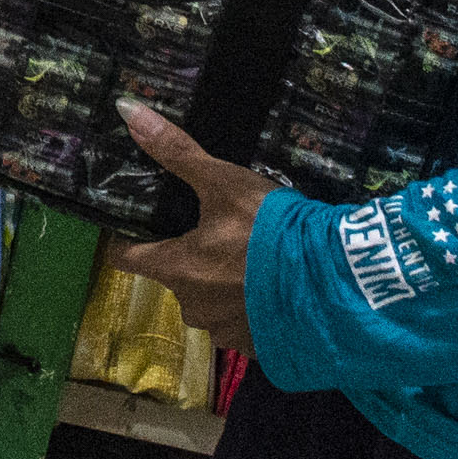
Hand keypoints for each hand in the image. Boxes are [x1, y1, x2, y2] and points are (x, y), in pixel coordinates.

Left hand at [108, 102, 281, 354]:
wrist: (332, 280)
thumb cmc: (268, 229)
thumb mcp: (223, 182)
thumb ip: (175, 152)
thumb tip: (126, 110)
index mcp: (175, 268)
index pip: (126, 258)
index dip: (126, 240)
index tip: (132, 226)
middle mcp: (192, 306)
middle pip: (174, 278)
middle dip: (188, 259)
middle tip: (212, 234)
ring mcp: (225, 331)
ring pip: (210, 303)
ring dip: (222, 285)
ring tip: (248, 261)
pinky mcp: (257, 347)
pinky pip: (242, 323)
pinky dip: (250, 307)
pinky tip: (270, 289)